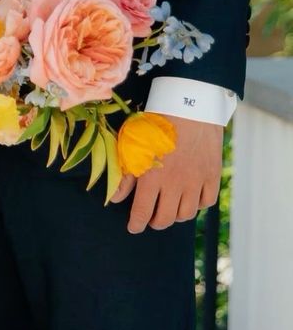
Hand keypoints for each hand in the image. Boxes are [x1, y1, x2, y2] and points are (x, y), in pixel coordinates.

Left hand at [112, 116, 222, 233]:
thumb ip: (126, 174)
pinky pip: (207, 202)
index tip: (134, 227)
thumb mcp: (133, 144)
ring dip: (176, 215)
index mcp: (151, 177)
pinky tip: (191, 197)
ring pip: (186, 214)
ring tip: (170, 207)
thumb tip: (116, 198)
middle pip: (165, 219)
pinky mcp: (212, 174)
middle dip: (155, 222)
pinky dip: (198, 204)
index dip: (136, 224)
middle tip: (152, 217)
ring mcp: (196, 181)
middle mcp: (174, 184)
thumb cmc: (157, 121)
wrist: (190, 103)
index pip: (142, 213)